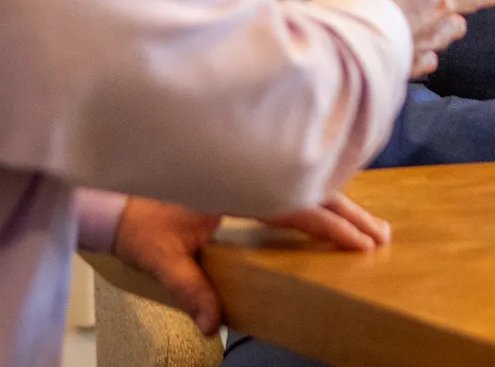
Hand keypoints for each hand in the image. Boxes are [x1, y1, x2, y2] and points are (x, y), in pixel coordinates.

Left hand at [111, 195, 390, 334]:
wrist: (112, 199)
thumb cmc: (136, 224)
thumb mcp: (161, 257)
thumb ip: (189, 288)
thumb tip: (212, 324)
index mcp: (231, 183)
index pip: (293, 205)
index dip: (330, 224)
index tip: (361, 242)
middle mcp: (243, 170)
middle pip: (307, 187)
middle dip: (347, 211)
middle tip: (381, 235)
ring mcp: (244, 169)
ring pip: (301, 181)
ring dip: (336, 201)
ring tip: (370, 223)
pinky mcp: (241, 175)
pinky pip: (288, 181)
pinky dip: (316, 193)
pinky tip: (332, 206)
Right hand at [329, 0, 494, 74]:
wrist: (343, 38)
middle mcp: (428, 29)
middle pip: (451, 24)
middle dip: (457, 18)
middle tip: (462, 18)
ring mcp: (409, 51)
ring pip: (433, 47)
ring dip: (439, 40)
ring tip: (440, 40)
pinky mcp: (389, 67)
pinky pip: (408, 67)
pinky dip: (413, 63)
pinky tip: (412, 64)